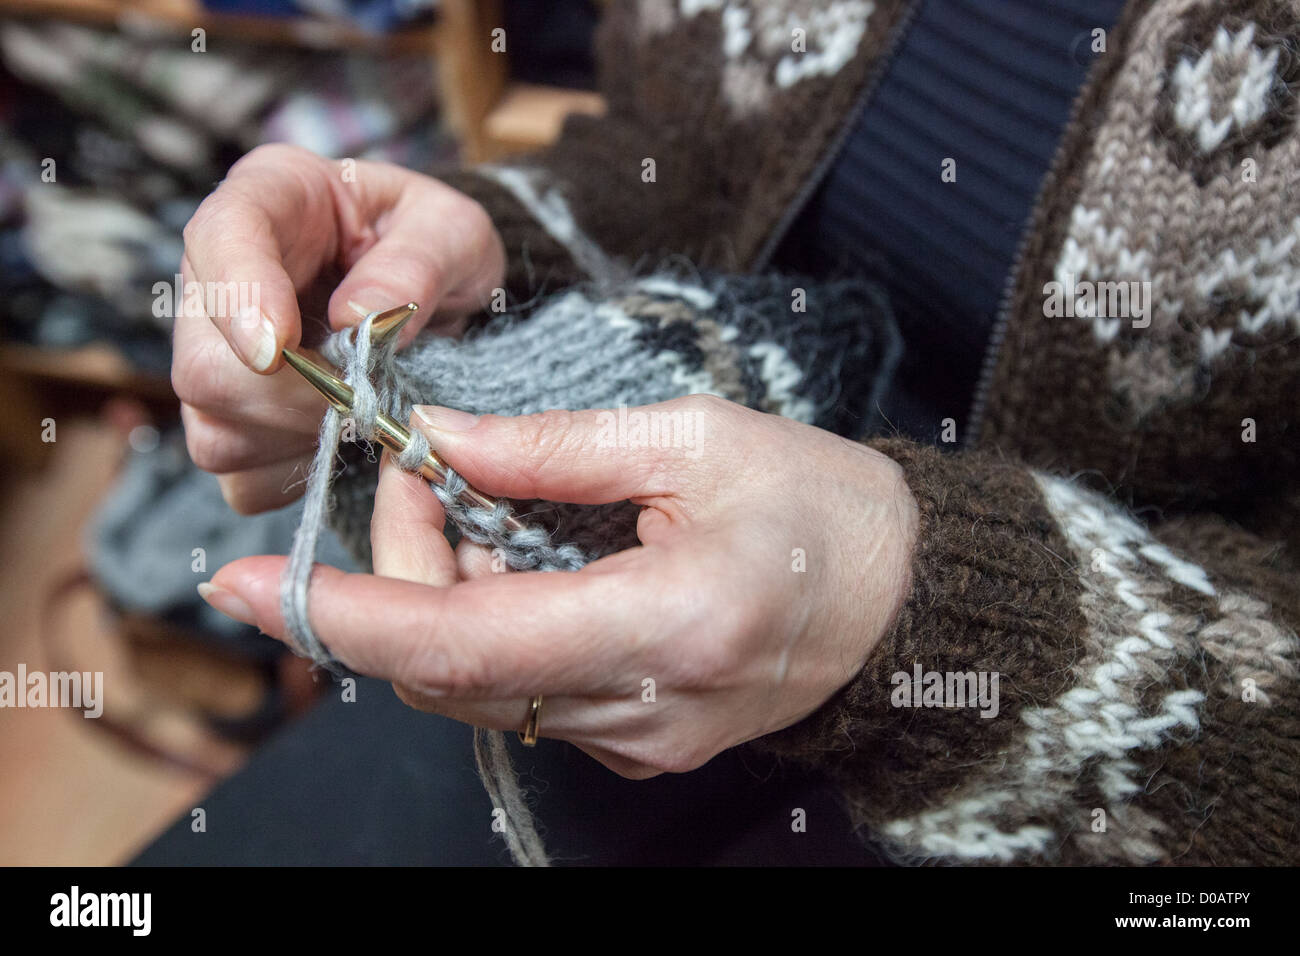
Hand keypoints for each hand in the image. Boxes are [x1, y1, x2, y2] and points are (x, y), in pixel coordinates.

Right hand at [172, 144, 504, 513]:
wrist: (441, 291)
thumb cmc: (437, 245)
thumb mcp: (453, 231)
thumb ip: (417, 262)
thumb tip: (357, 316)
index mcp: (271, 197)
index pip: (219, 236)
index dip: (239, 297)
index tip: (278, 349)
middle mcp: (219, 274)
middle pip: (206, 362)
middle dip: (297, 396)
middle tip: (371, 389)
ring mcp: (213, 352)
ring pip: (216, 429)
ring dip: (301, 437)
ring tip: (365, 407)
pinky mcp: (230, 421)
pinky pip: (242, 477)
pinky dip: (298, 473)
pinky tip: (341, 438)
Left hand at [199, 396, 918, 777]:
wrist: (901, 596)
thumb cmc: (819, 504)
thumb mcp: (696, 438)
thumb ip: (554, 450)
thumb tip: (440, 442)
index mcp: (668, 622)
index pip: (469, 642)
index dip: (350, 614)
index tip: (244, 582)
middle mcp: (644, 709)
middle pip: (453, 668)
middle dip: (394, 574)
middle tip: (414, 477)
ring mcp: (640, 743)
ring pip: (477, 689)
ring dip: (437, 599)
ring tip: (463, 508)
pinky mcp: (637, 744)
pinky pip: (521, 695)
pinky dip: (483, 626)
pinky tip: (510, 560)